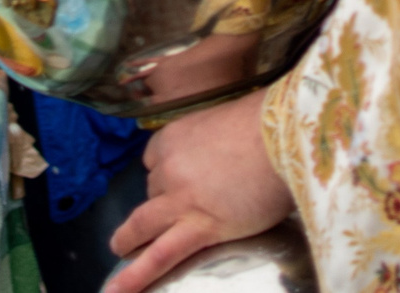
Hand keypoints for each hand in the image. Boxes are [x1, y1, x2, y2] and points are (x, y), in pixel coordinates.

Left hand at [106, 92, 293, 292]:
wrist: (282, 136)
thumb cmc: (267, 125)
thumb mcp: (228, 122)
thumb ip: (216, 142)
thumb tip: (229, 155)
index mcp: (174, 137)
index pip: (154, 160)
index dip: (164, 172)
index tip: (175, 179)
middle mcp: (169, 167)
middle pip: (150, 191)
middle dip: (155, 205)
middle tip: (163, 214)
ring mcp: (180, 199)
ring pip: (142, 224)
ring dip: (128, 239)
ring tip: (120, 251)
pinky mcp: (200, 227)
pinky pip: (161, 255)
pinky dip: (136, 276)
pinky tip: (117, 291)